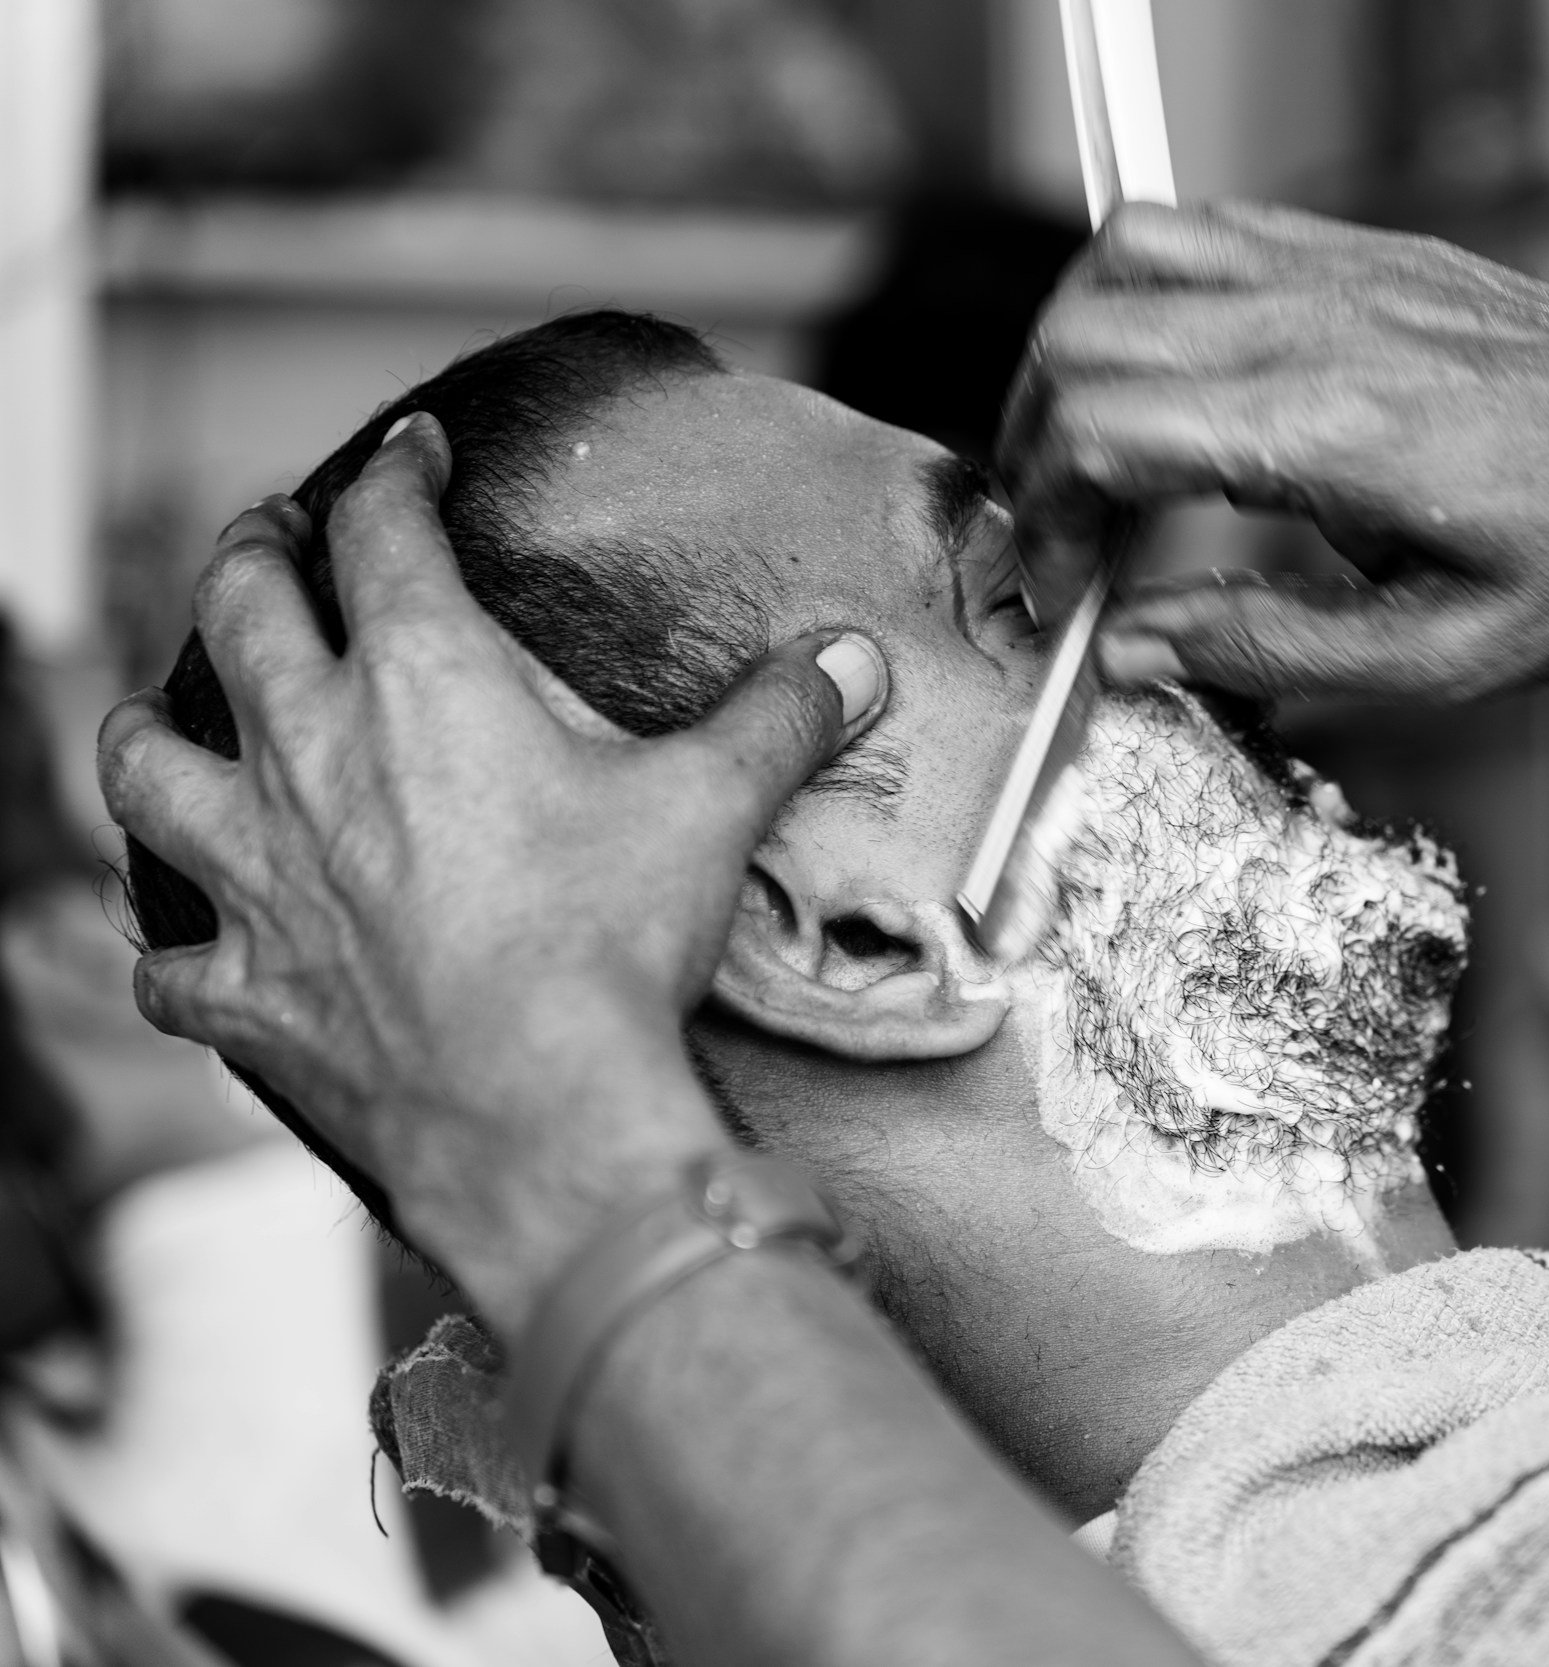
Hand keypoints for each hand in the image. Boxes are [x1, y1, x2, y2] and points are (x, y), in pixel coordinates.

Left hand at [95, 417, 887, 1327]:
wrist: (538, 1105)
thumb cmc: (611, 942)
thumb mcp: (713, 806)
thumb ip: (779, 716)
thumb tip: (854, 658)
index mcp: (421, 680)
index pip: (382, 531)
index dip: (398, 476)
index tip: (414, 452)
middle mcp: (311, 753)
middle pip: (238, 611)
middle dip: (253, 557)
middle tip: (271, 540)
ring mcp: (258, 873)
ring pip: (147, 767)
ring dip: (149, 730)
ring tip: (161, 717)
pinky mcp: (247, 989)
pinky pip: (171, 964)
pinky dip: (173, 953)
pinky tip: (187, 954)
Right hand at [999, 200, 1548, 701]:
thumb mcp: (1446, 659)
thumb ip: (1267, 655)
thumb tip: (1133, 649)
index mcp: (1331, 429)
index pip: (1096, 432)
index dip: (1045, 526)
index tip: (1063, 600)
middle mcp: (1323, 323)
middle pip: (1081, 337)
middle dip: (1034, 446)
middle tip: (1064, 543)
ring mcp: (1348, 270)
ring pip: (1127, 254)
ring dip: (1075, 354)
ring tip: (1094, 454)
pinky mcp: (1377, 252)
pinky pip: (1213, 230)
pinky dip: (1152, 296)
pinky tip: (1181, 387)